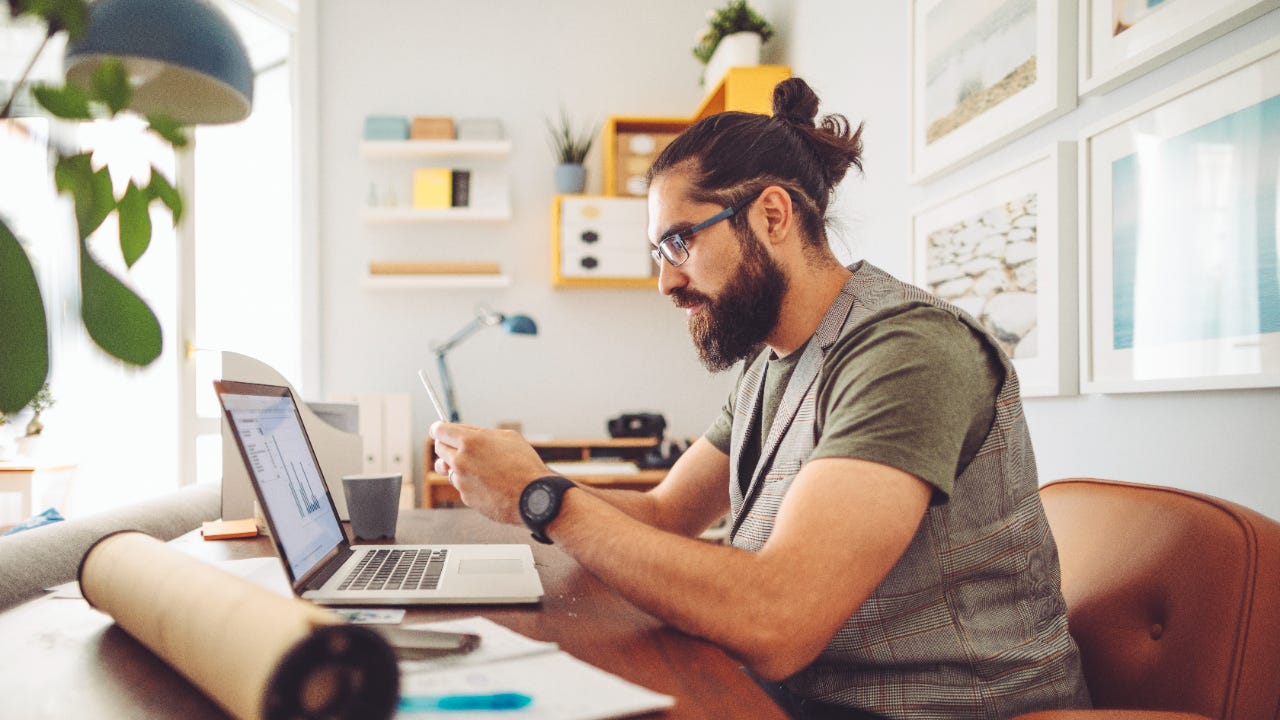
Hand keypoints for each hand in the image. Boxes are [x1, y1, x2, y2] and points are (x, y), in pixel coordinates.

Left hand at [429, 421, 550, 524]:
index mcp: (469, 441)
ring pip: (450, 469)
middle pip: (439, 449)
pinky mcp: (466, 498)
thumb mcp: (508, 437)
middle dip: (447, 446)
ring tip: (482, 468)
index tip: (439, 430)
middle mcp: (460, 461)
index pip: (439, 430)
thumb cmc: (524, 466)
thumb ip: (483, 434)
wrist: (532, 497)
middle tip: (459, 447)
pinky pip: (462, 486)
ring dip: (459, 467)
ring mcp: (461, 481)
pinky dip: (471, 484)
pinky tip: (489, 483)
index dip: (438, 429)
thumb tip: (470, 434)